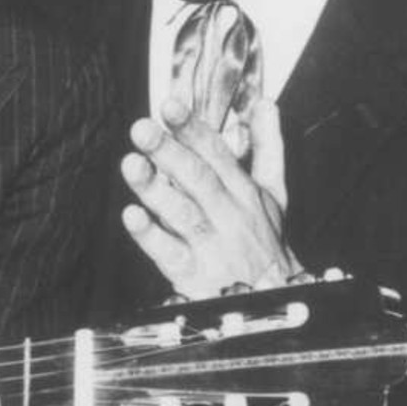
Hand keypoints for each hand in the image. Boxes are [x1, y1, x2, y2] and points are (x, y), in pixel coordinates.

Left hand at [120, 94, 297, 301]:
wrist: (274, 301)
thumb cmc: (266, 241)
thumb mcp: (273, 191)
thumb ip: (267, 146)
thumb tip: (266, 104)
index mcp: (243, 190)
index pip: (216, 152)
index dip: (192, 128)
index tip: (170, 105)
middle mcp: (228, 214)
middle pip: (198, 179)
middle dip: (169, 152)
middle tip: (142, 129)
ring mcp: (211, 244)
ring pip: (183, 213)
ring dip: (155, 188)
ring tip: (131, 164)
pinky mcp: (194, 274)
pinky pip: (170, 254)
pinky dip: (150, 236)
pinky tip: (132, 215)